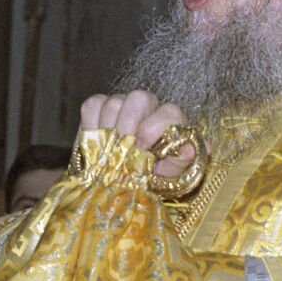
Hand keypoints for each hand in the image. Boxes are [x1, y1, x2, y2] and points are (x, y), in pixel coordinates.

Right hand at [80, 91, 195, 178]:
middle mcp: (149, 105)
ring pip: (114, 103)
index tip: (142, 151)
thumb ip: (182, 161)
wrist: (124, 182)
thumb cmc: (151, 176)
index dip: (153, 129)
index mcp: (170, 119)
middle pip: (139, 98)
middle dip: (128, 126)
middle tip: (122, 151)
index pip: (169, 111)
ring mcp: (123, 103)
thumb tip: (190, 149)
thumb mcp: (169, 175)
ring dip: (109, 130)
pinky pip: (93, 106)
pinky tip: (97, 144)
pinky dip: (91, 125)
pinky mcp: (99, 106)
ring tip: (109, 153)